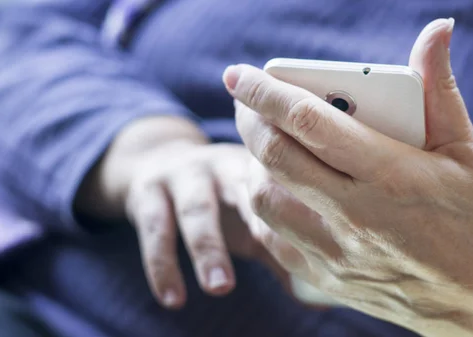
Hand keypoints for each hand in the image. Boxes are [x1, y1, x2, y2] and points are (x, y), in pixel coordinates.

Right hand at [75, 117, 298, 308]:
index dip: (295, 215)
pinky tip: (173, 299)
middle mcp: (221, 164)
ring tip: (220, 288)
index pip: (280, 186)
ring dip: (209, 249)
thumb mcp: (250, 214)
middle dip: (257, 225)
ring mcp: (183, 174)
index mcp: (255, 167)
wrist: (157, 158)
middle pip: (242, 191)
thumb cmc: (219, 198)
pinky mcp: (148, 191)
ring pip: (196, 210)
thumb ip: (281, 248)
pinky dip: (162, 265)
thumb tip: (325, 300)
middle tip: (291, 253)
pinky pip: (154, 229)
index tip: (315, 249)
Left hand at [224, 19, 472, 336]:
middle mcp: (357, 218)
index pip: (310, 123)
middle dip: (249, 121)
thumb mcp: (468, 151)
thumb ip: (440, 88)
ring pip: (264, 202)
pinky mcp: (329, 280)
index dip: (267, 93)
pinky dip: (266, 209)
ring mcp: (338, 255)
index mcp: (392, 176)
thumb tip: (435, 32)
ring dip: (255, 166)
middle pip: (275, 158)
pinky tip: (284, 192)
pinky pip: (274, 241)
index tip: (240, 75)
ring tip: (269, 147)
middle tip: (247, 102)